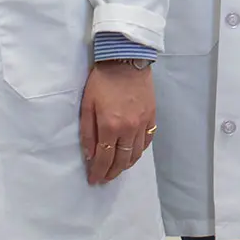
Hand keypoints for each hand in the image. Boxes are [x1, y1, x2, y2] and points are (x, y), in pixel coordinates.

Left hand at [79, 62, 156, 184]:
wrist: (126, 59)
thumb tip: (89, 155)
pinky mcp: (152, 116)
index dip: (98, 172)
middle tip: (104, 178)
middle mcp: (129, 129)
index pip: (104, 158)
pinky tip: (133, 153)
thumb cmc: (102, 80)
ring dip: (126, 165)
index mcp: (110, 126)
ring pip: (136, 153)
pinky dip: (139, 151)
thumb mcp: (87, 105)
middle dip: (112, 172)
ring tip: (118, 169)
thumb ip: (88, 132)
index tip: (93, 180)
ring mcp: (143, 123)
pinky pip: (147, 140)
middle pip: (122, 160)